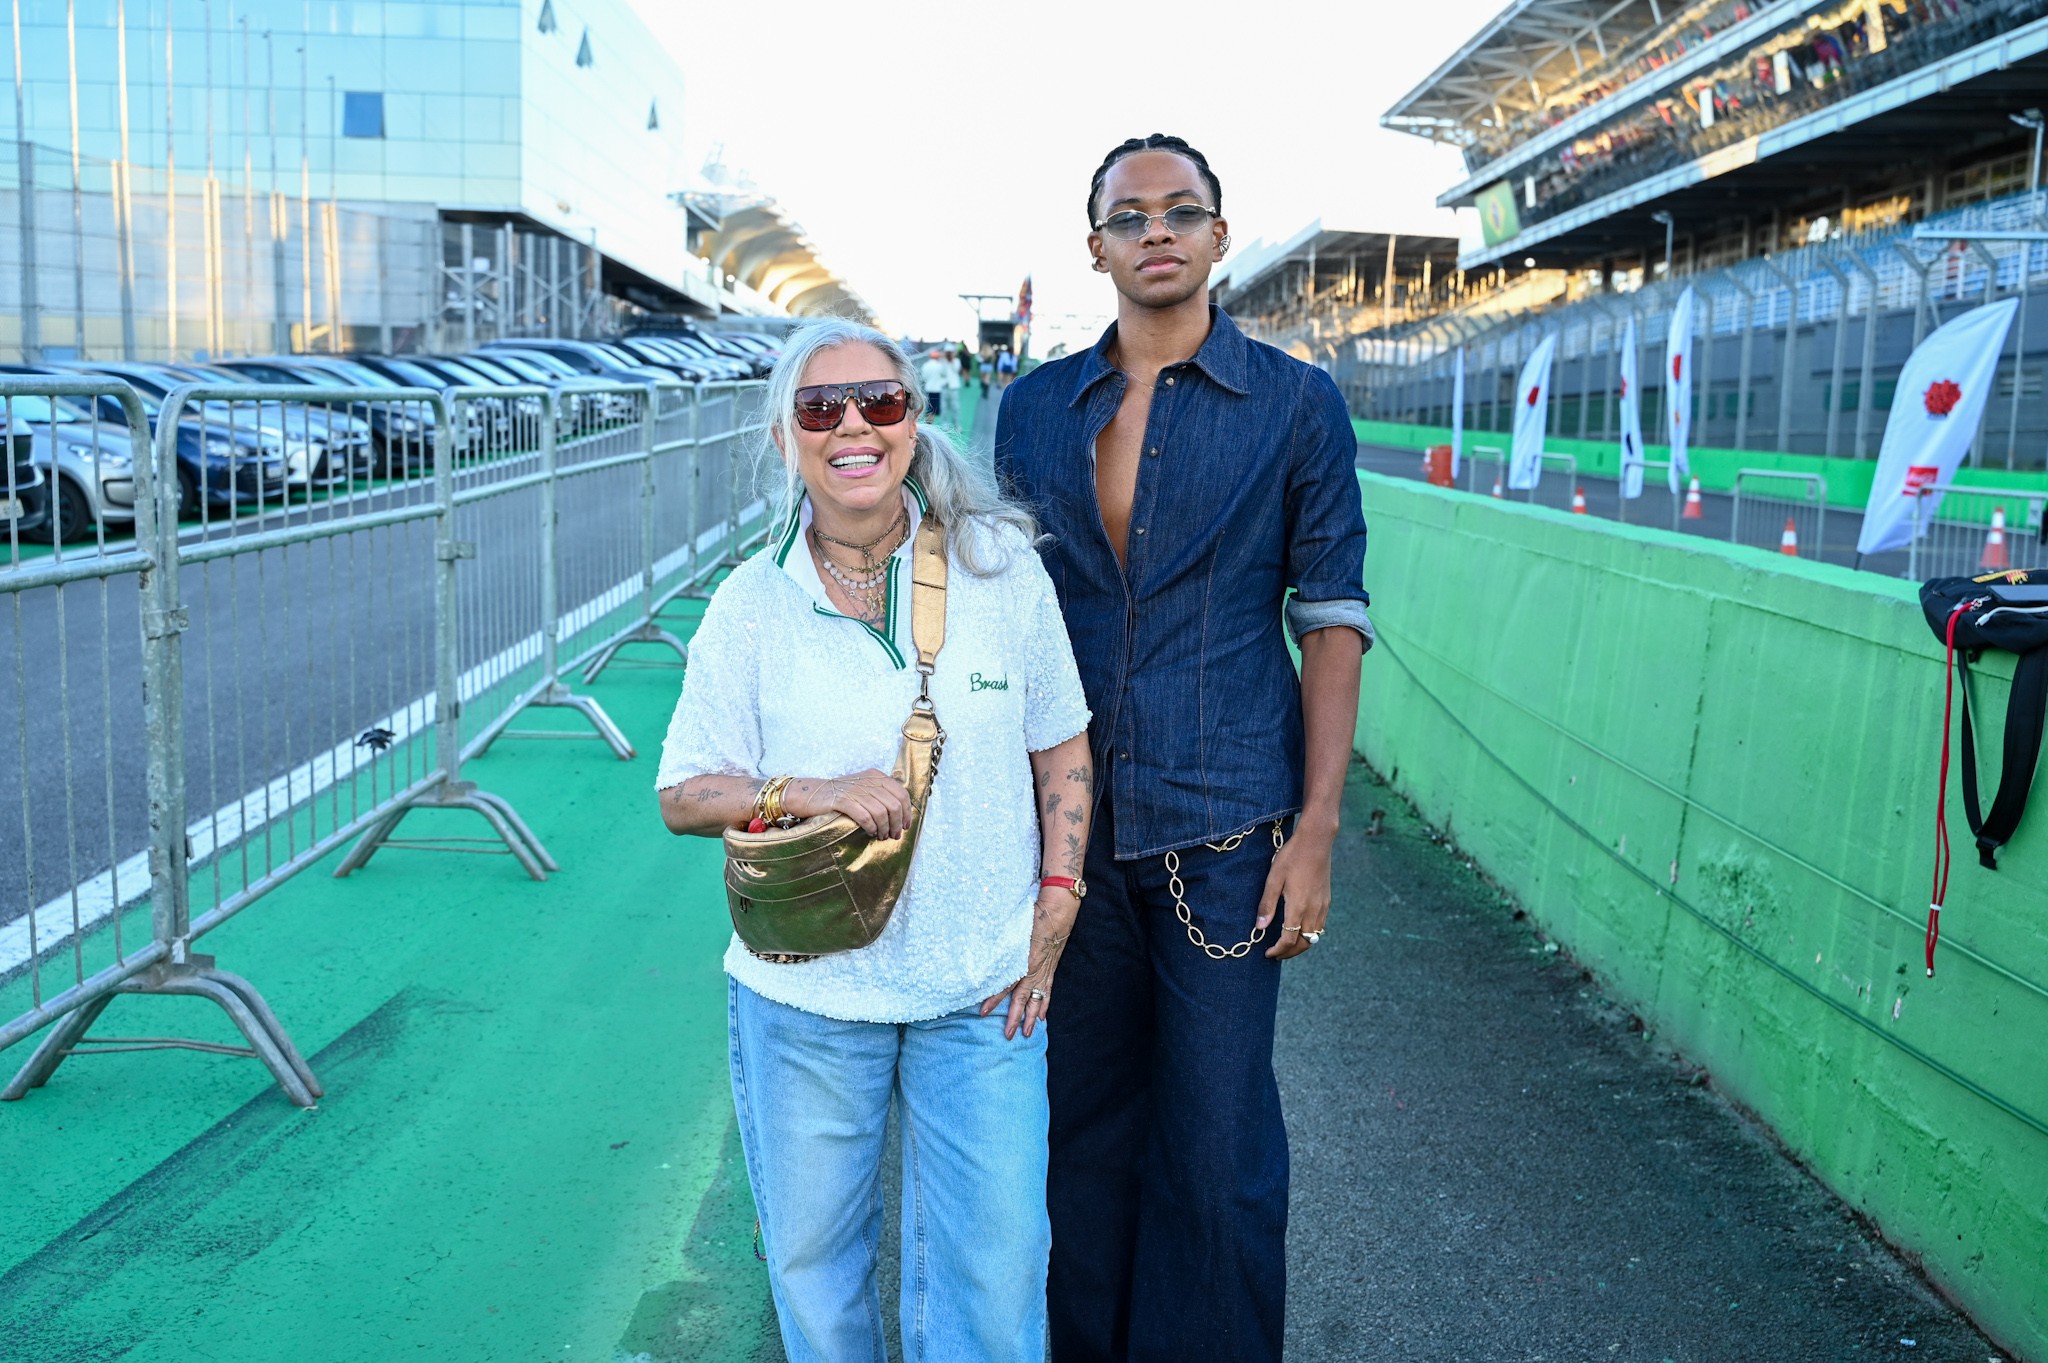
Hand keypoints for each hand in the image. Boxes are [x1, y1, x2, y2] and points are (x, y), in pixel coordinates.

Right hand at [782, 769, 913, 839]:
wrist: (812, 794)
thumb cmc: (840, 795)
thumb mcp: (864, 788)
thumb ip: (881, 795)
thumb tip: (900, 816)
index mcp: (876, 776)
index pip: (901, 793)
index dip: (907, 812)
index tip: (906, 826)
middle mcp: (868, 781)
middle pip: (893, 805)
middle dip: (897, 824)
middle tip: (894, 836)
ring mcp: (855, 790)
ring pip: (881, 812)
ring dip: (885, 828)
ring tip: (882, 836)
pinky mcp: (843, 801)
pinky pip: (865, 817)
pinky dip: (871, 827)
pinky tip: (871, 833)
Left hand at [980, 886, 1080, 1038]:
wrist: (1057, 911)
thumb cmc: (1031, 916)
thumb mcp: (1012, 929)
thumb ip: (999, 944)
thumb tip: (981, 954)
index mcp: (1021, 960)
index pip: (1004, 984)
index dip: (994, 999)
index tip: (982, 1012)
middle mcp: (1033, 969)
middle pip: (1021, 998)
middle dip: (1013, 1017)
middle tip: (1007, 1034)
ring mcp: (1044, 971)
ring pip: (1036, 999)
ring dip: (1030, 1017)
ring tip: (1026, 1034)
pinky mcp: (1050, 970)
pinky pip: (1048, 991)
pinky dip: (1045, 1005)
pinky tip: (1042, 1018)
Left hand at [1258, 824, 1333, 959]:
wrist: (1316, 841)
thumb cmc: (1292, 857)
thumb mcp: (1274, 878)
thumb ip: (1267, 904)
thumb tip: (1260, 927)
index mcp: (1298, 906)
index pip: (1289, 940)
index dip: (1278, 951)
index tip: (1268, 953)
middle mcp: (1313, 910)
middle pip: (1304, 944)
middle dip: (1289, 953)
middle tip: (1276, 954)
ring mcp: (1323, 906)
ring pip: (1314, 938)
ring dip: (1300, 945)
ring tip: (1286, 945)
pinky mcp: (1327, 901)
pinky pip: (1320, 927)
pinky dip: (1310, 935)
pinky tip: (1299, 930)